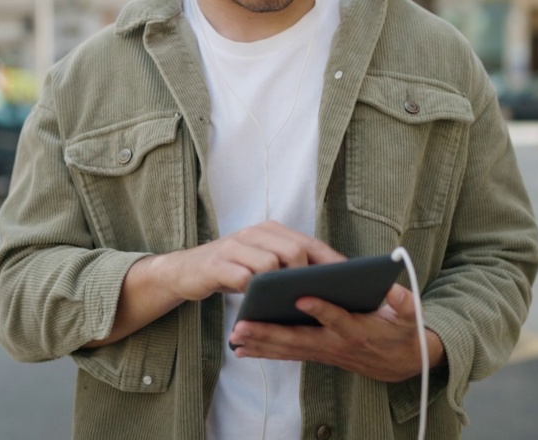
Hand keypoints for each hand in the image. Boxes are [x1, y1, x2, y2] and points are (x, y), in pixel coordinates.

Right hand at [155, 220, 345, 302]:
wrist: (185, 271)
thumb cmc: (232, 270)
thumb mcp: (260, 261)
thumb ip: (287, 266)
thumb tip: (328, 286)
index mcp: (270, 230)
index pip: (309, 242)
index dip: (331, 261)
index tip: (351, 282)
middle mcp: (254, 233)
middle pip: (293, 250)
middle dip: (308, 276)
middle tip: (316, 298)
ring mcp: (234, 247)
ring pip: (270, 263)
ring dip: (281, 286)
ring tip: (291, 305)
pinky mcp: (217, 265)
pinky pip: (242, 278)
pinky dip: (254, 293)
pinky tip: (261, 307)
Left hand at [227, 284, 445, 382]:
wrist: (402, 363)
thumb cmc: (402, 332)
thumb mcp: (410, 316)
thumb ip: (404, 302)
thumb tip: (393, 289)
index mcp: (358, 330)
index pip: (337, 319)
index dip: (321, 310)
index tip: (301, 296)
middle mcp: (337, 343)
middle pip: (300, 339)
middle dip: (270, 333)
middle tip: (242, 327)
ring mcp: (325, 351)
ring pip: (290, 349)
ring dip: (261, 344)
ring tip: (235, 337)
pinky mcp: (318, 354)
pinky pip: (289, 354)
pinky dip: (266, 352)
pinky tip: (243, 350)